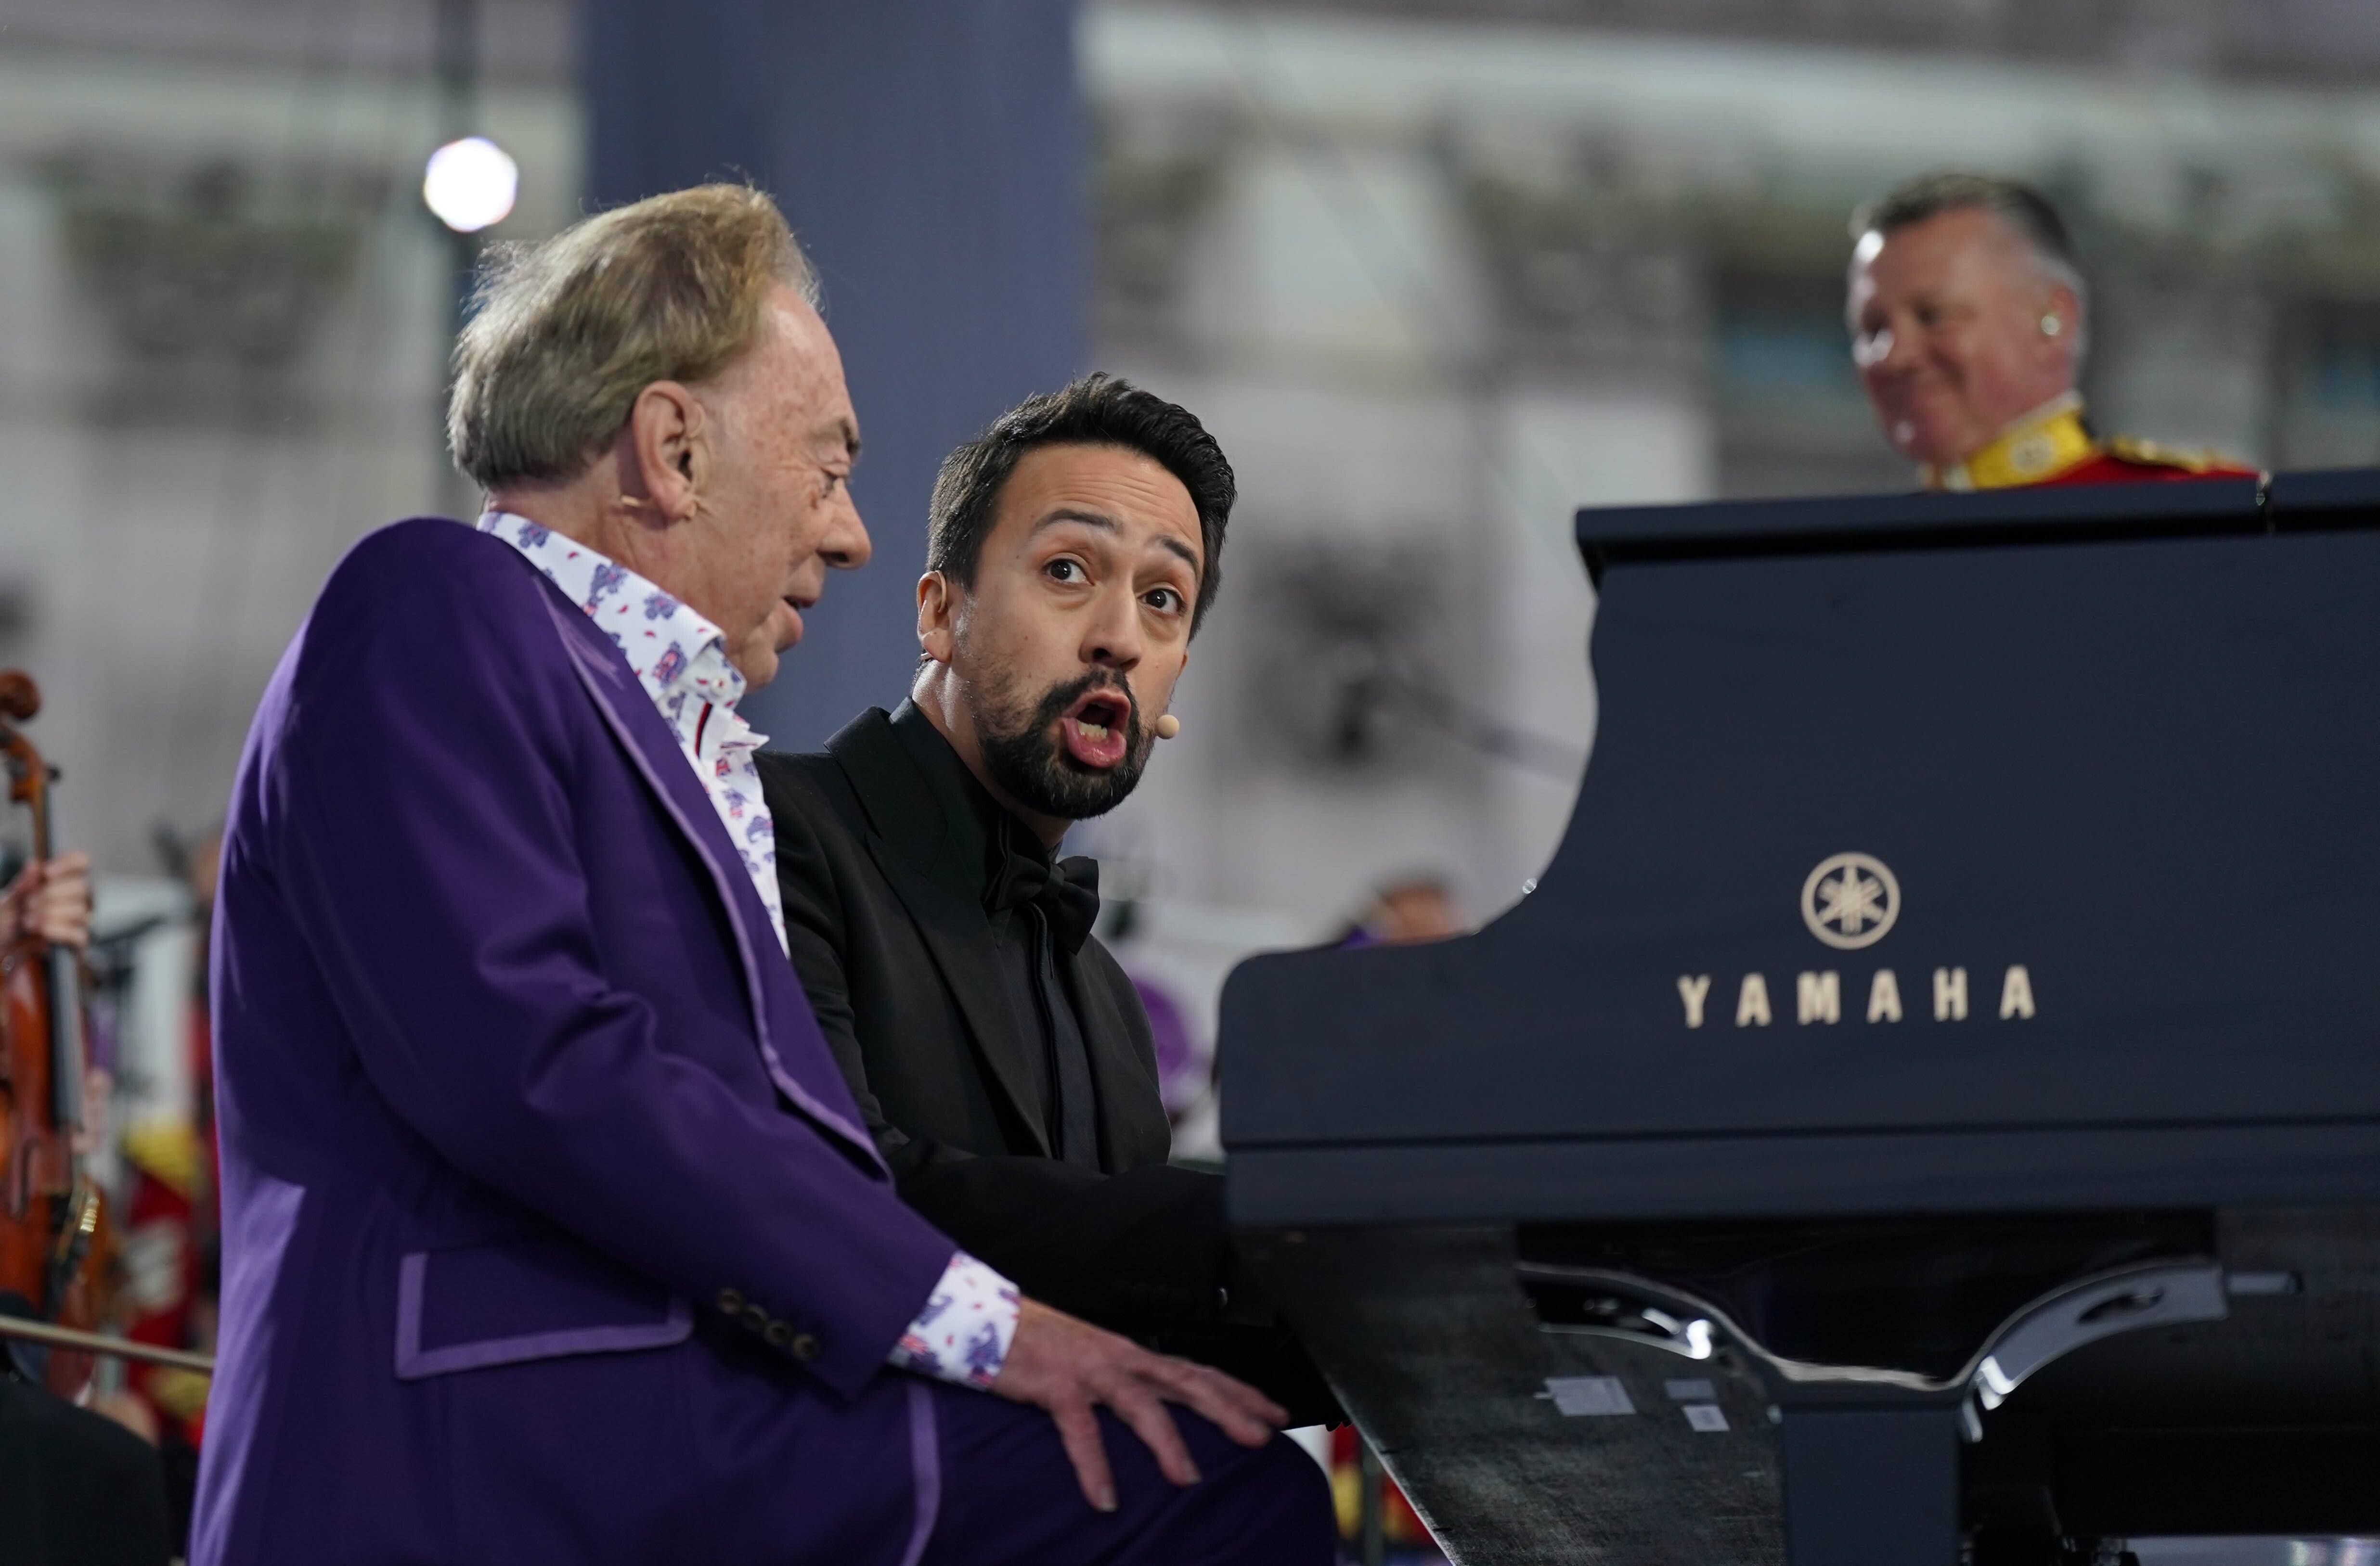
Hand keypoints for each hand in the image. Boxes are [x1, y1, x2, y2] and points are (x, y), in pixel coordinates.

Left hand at [5, 852, 89, 949]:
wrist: (3, 946)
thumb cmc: (7, 919)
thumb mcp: (9, 900)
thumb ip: (23, 883)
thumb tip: (34, 863)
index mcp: (62, 880)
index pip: (81, 862)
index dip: (68, 865)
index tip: (47, 873)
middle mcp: (76, 897)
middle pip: (81, 887)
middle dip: (51, 895)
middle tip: (28, 904)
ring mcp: (80, 918)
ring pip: (79, 911)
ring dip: (50, 915)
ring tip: (28, 921)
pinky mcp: (78, 939)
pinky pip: (79, 933)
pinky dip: (59, 931)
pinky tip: (42, 931)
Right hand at [991, 1297, 1284, 1512]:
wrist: (984, 1318)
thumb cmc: (1040, 1345)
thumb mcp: (1094, 1361)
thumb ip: (1126, 1384)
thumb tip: (1158, 1413)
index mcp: (1132, 1355)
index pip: (1198, 1370)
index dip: (1240, 1391)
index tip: (1276, 1412)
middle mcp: (1120, 1359)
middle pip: (1187, 1382)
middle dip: (1228, 1409)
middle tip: (1261, 1438)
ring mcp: (1090, 1370)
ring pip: (1142, 1405)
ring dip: (1169, 1443)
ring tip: (1189, 1479)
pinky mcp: (1055, 1386)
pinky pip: (1081, 1431)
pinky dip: (1095, 1467)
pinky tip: (1105, 1498)